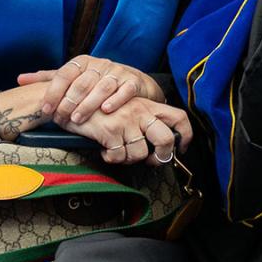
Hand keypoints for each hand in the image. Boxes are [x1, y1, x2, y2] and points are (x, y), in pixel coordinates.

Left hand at [20, 56, 164, 125]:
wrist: (132, 82)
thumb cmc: (96, 81)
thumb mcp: (72, 77)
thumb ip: (48, 79)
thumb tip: (19, 79)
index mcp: (82, 62)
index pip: (64, 74)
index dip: (54, 92)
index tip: (46, 110)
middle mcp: (100, 64)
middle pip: (82, 82)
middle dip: (69, 102)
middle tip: (61, 119)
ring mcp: (117, 72)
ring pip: (102, 86)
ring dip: (89, 103)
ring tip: (78, 118)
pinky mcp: (133, 81)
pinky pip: (125, 89)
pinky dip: (116, 99)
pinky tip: (106, 109)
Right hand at [61, 94, 192, 166]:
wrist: (75, 100)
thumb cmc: (102, 107)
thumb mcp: (128, 108)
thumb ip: (143, 120)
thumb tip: (157, 143)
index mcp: (149, 106)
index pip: (179, 118)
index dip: (186, 135)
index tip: (181, 148)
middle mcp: (141, 112)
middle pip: (166, 139)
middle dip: (162, 156)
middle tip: (151, 161)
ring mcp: (127, 121)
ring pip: (140, 154)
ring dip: (130, 159)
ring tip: (121, 153)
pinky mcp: (111, 131)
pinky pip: (119, 156)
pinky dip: (113, 159)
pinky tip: (107, 151)